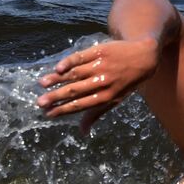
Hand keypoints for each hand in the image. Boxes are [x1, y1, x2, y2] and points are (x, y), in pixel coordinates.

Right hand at [36, 38, 159, 133]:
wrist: (143, 57)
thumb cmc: (126, 82)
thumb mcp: (115, 100)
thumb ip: (96, 113)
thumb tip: (83, 132)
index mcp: (106, 96)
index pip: (80, 105)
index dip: (63, 110)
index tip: (48, 114)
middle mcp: (103, 82)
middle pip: (75, 90)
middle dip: (56, 97)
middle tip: (40, 102)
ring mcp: (100, 65)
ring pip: (75, 73)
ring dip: (58, 79)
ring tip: (42, 83)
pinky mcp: (99, 51)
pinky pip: (81, 57)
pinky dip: (69, 62)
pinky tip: (58, 68)